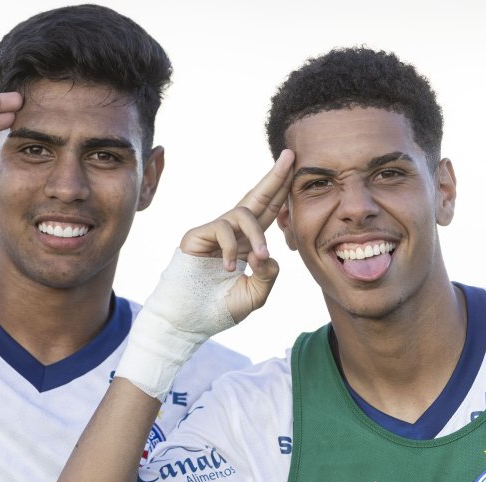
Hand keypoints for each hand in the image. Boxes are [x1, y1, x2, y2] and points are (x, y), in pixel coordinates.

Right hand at [179, 149, 293, 321]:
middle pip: (257, 197)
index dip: (282, 191)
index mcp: (247, 243)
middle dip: (275, 177)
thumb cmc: (219, 309)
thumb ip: (268, 275)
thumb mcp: (255, 295)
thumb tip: (266, 252)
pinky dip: (232, 249)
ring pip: (243, 214)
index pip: (269, 212)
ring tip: (259, 256)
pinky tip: (231, 269)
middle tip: (291, 155)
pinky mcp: (197, 235)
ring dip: (257, 234)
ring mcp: (214, 232)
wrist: (188, 322)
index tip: (296, 170)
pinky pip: (223, 229)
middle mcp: (232, 233)